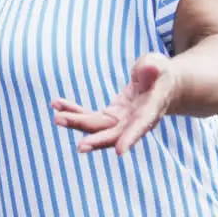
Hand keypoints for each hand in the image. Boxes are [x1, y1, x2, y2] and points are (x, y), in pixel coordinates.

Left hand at [51, 52, 177, 155]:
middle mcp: (134, 121)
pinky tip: (56, 104)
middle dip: (96, 139)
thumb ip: (153, 67)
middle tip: (80, 147)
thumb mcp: (159, 65)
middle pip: (113, 133)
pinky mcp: (109, 117)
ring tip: (57, 117)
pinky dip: (73, 111)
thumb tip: (151, 67)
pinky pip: (89, 116)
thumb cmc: (160, 73)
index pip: (141, 125)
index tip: (120, 152)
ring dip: (76, 123)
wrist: (159, 85)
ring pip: (96, 127)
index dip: (131, 138)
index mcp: (150, 110)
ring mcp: (120, 121)